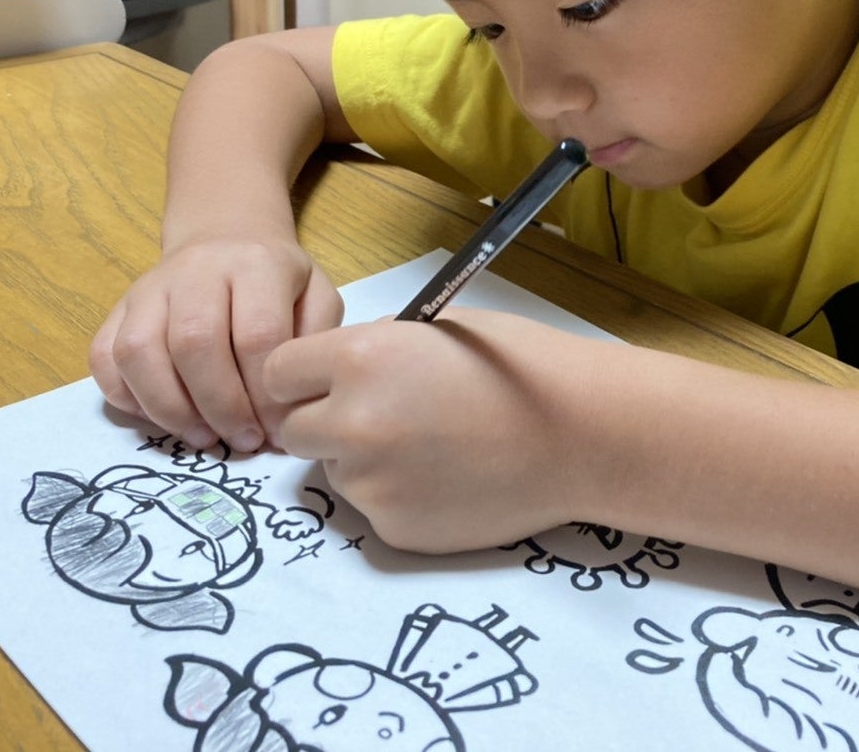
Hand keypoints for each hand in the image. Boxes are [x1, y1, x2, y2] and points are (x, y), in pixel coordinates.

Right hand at [90, 235, 343, 451]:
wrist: (225, 237)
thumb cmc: (277, 281)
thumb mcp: (316, 297)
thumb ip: (311, 345)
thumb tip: (290, 412)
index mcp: (255, 264)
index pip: (256, 334)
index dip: (264, 395)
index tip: (275, 433)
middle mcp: (196, 270)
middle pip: (194, 342)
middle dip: (219, 406)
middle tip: (242, 441)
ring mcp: (148, 288)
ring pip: (139, 351)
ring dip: (170, 408)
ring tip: (204, 437)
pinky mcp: (117, 308)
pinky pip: (105, 357)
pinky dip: (126, 398)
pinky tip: (163, 418)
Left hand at [265, 308, 592, 552]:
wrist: (581, 435)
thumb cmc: (519, 366)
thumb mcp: (437, 328)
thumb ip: (375, 348)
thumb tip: (336, 373)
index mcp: (359, 359)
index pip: (277, 372)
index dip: (302, 375)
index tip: (325, 380)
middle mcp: (353, 424)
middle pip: (295, 430)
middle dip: (325, 420)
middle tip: (380, 414)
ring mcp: (372, 484)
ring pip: (336, 472)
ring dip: (362, 460)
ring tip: (430, 446)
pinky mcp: (395, 529)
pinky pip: (374, 507)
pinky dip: (398, 494)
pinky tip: (447, 476)